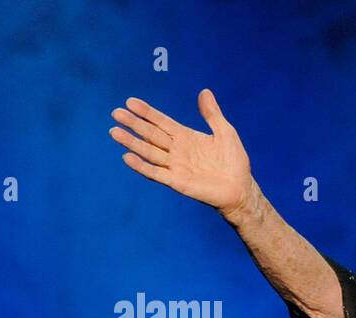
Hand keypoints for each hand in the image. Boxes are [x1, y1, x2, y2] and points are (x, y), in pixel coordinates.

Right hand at [110, 89, 253, 218]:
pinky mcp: (177, 182)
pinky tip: (128, 157)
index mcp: (185, 136)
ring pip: (149, 152)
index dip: (147, 112)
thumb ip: (212, 114)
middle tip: (116, 113)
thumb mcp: (226, 132)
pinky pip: (156, 173)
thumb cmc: (234, 161)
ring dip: (132, 142)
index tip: (130, 102)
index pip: (161, 121)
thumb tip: (205, 91)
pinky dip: (142, 166)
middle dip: (134, 124)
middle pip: (151, 134)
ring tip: (115, 131)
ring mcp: (175, 166)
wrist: (240, 189)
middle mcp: (177, 150)